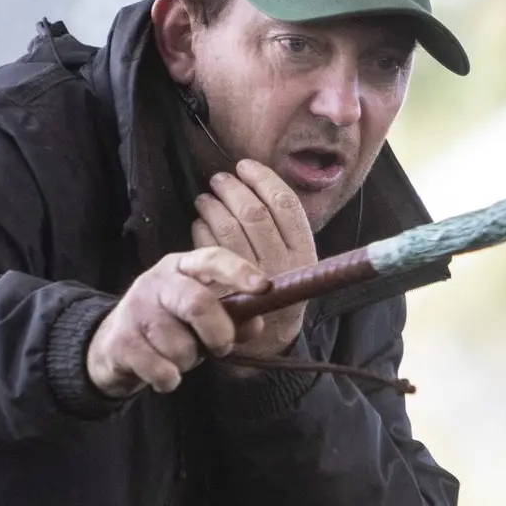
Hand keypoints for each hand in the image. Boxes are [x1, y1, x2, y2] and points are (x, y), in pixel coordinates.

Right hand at [87, 247, 269, 397]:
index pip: (212, 259)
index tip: (264, 288)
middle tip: (221, 348)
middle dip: (218, 334)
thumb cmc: (168, 328)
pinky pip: (162, 370)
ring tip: (178, 358)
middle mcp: (157, 282)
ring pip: (181, 346)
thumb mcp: (200, 319)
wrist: (111, 347)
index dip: (239, 272)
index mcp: (181, 267)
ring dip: (189, 362)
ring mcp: (136, 310)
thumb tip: (256, 324)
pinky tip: (163, 374)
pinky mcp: (122, 341)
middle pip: (198, 303)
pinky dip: (170, 380)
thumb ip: (232, 320)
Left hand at [192, 159, 317, 357]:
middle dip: (232, 189)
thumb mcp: (297, 260)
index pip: (285, 204)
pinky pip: (209, 249)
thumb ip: (284, 228)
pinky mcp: (227, 288)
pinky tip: (200, 222)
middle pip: (253, 213)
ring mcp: (253, 278)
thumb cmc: (281, 289)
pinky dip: (201, 229)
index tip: (246, 166)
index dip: (262, 179)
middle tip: (219, 179)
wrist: (270, 339)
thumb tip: (258, 182)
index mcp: (305, 252)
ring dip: (213, 205)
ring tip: (206, 198)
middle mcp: (282, 265)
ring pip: (228, 228)